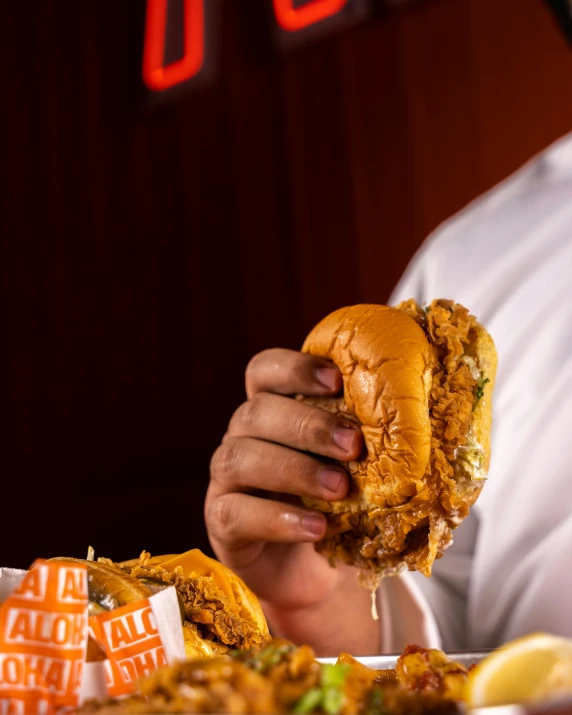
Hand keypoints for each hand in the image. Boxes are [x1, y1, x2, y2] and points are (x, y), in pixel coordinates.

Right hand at [205, 349, 378, 655]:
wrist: (316, 572)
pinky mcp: (222, 521)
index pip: (265, 370)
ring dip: (295, 470)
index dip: (295, 367)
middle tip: (354, 446)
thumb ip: (379, 433)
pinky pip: (236, 511)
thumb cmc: (341, 507)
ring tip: (340, 489)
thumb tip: (440, 402)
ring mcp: (227, 479)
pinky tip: (317, 527)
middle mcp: (243, 436)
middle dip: (307, 425)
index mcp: (274, 409)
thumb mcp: (360, 465)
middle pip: (256, 411)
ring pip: (241, 458)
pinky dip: (278, 518)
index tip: (337, 381)